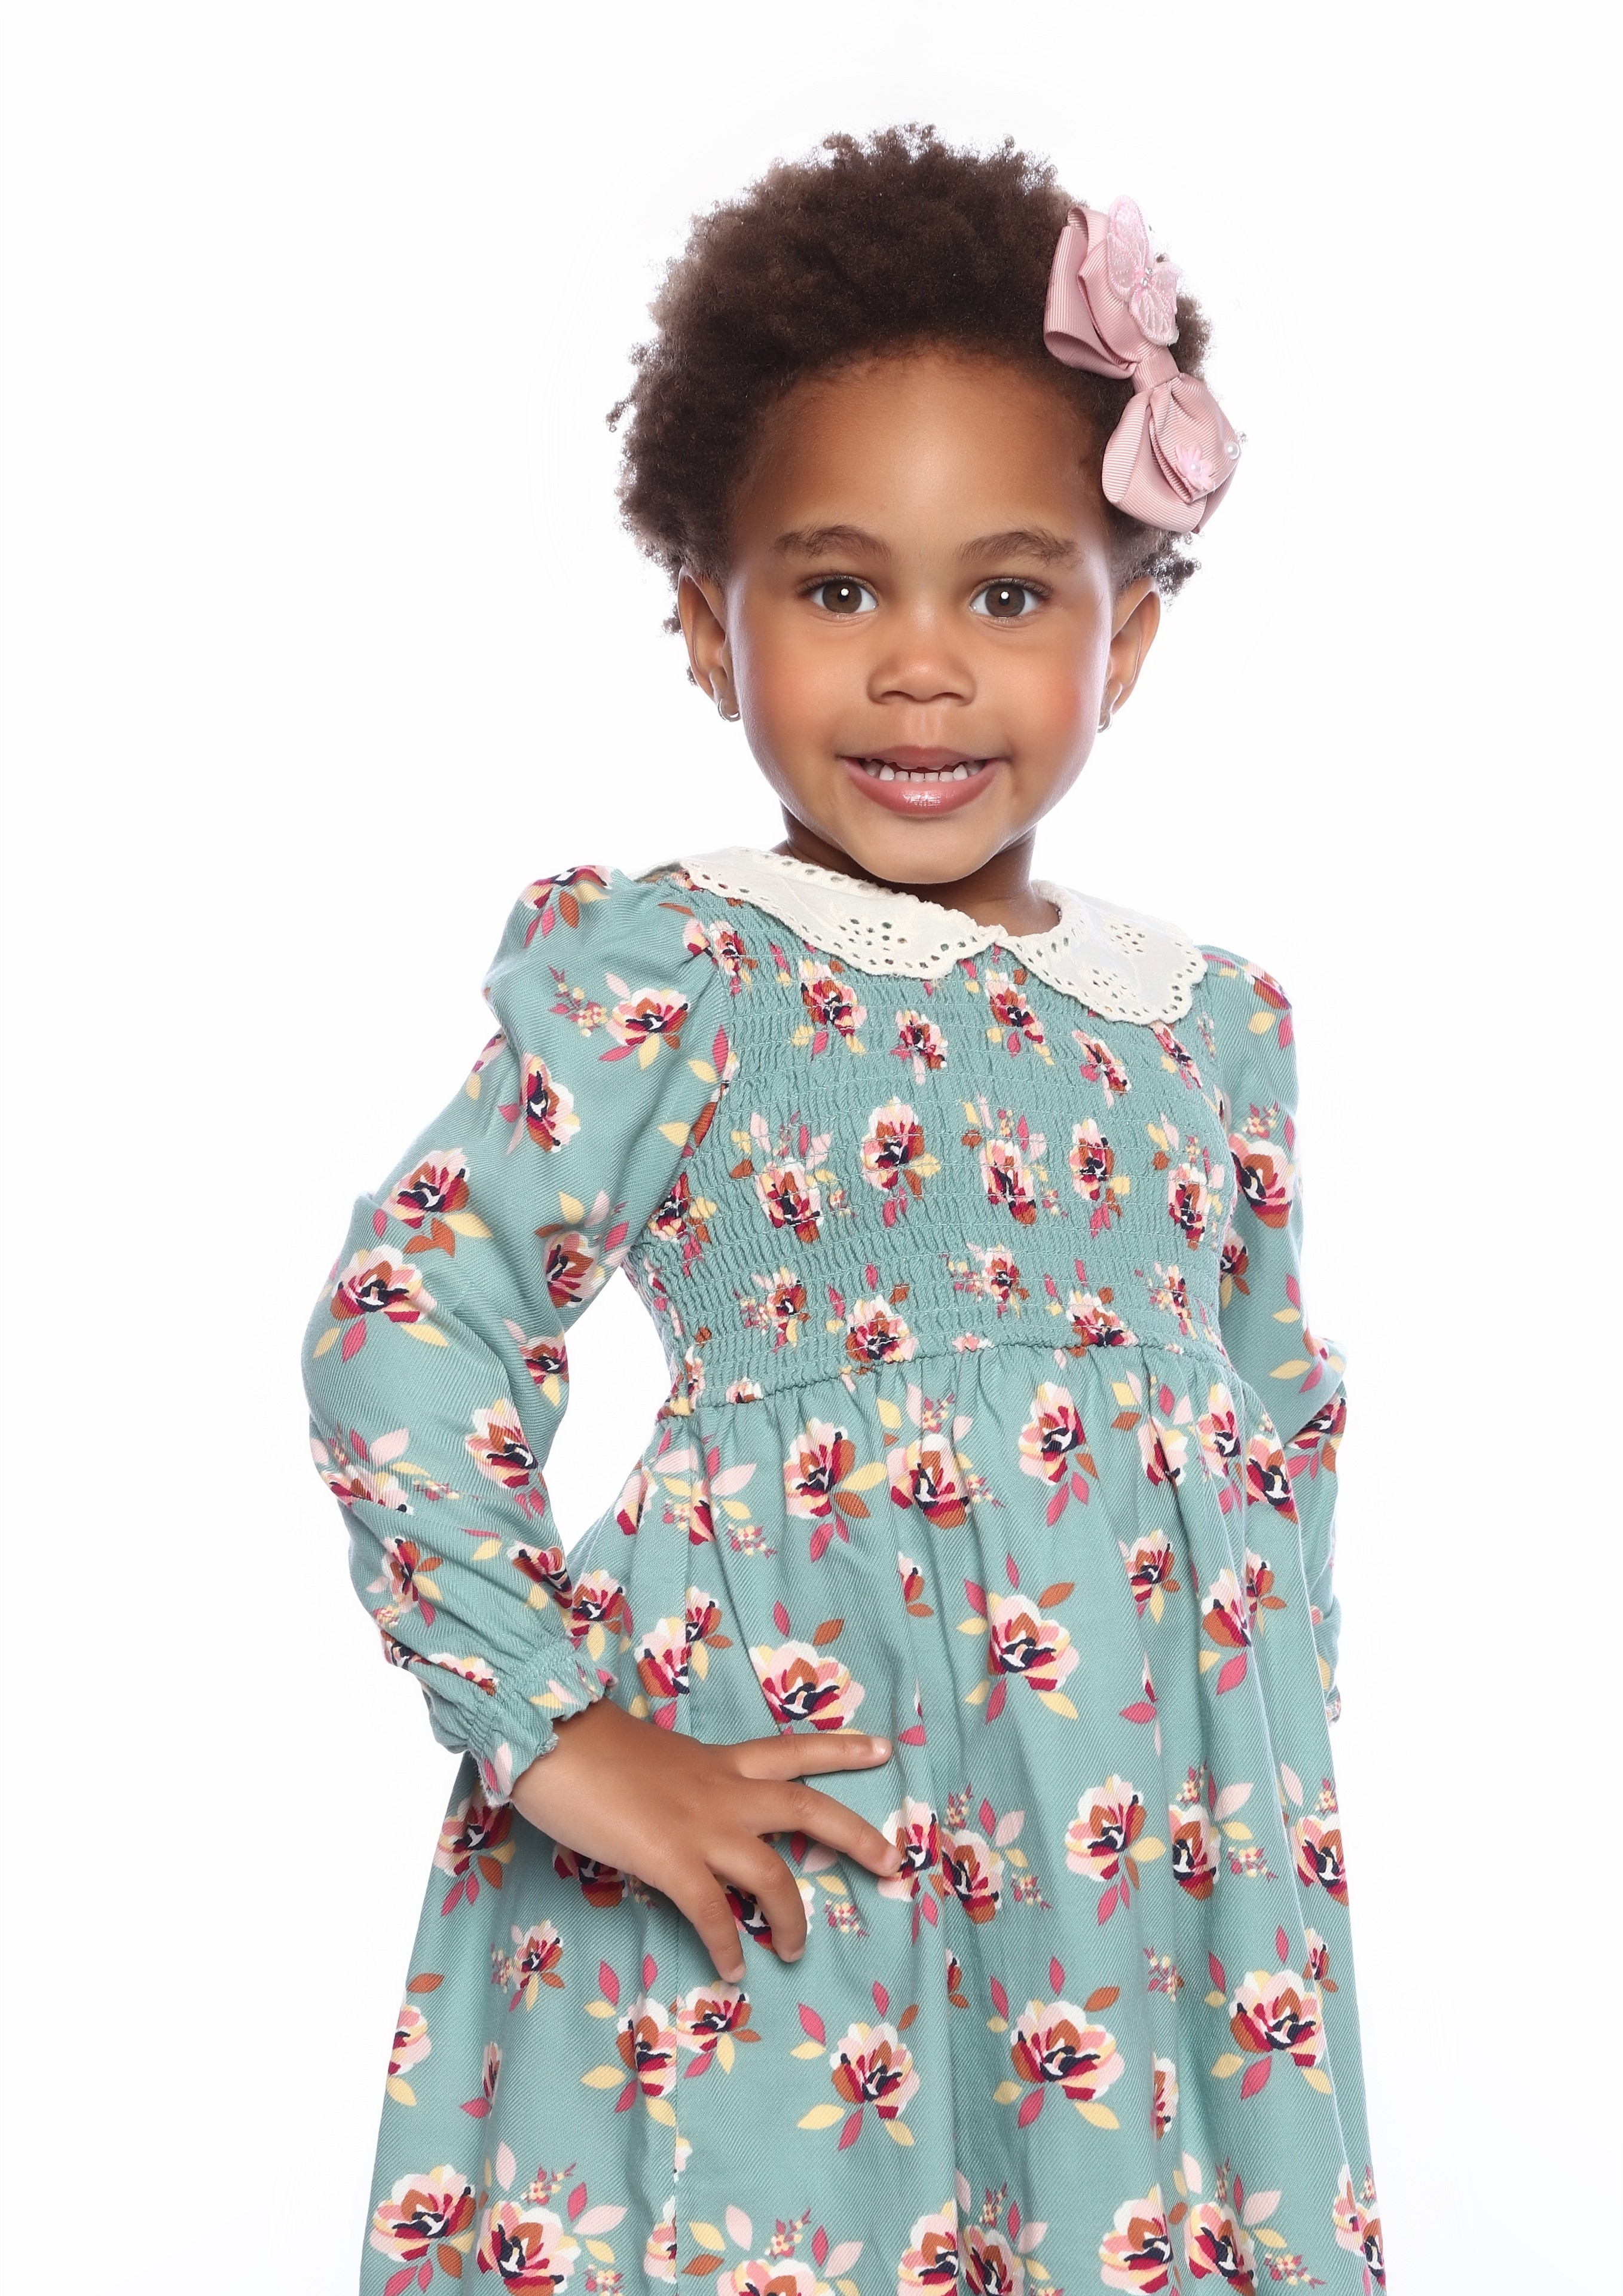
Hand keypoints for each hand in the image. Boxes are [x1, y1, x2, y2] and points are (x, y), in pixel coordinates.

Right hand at [509, 1697, 903, 1981]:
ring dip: (790, 1916)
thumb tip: (674, 1807)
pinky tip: (733, 1970)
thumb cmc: (586, 1742)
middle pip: (807, 1808)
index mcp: (717, 1761)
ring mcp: (700, 1825)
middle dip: (855, 1835)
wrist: (551, 1736)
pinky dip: (725, 1946)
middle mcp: (721, 1790)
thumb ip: (675, 1783)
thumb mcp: (649, 1756)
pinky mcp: (669, 1858)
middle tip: (893, 1861)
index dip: (840, 1750)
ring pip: (771, 1872)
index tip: (883, 1750)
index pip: (790, 1750)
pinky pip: (711, 1912)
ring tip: (796, 1951)